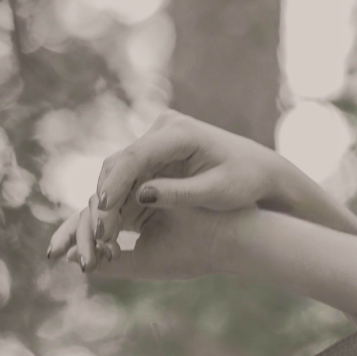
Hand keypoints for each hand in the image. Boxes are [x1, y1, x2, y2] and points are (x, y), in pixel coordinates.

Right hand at [45, 110, 291, 267]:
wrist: (261, 169)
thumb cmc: (245, 182)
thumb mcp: (216, 193)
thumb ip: (179, 194)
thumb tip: (140, 197)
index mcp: (181, 133)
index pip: (137, 156)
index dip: (116, 183)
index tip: (102, 208)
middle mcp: (165, 128)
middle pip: (123, 160)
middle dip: (107, 193)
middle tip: (95, 226)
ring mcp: (159, 136)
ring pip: (123, 166)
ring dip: (110, 196)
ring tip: (100, 227)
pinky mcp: (157, 149)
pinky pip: (132, 172)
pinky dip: (121, 194)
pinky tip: (112, 219)